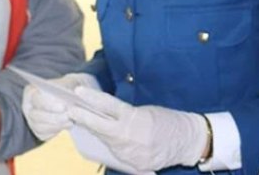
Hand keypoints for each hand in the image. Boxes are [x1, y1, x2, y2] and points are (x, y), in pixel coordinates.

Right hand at [21, 73, 100, 139]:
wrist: (69, 98)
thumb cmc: (67, 88)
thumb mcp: (69, 82)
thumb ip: (69, 86)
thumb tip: (76, 92)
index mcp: (31, 92)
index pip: (36, 99)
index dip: (49, 104)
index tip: (63, 107)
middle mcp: (28, 107)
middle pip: (36, 115)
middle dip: (54, 118)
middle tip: (69, 117)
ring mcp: (32, 121)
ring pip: (40, 128)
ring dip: (56, 126)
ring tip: (71, 122)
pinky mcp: (39, 132)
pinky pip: (44, 136)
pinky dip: (56, 132)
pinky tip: (66, 126)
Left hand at [69, 87, 207, 171]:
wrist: (188, 141)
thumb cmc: (166, 121)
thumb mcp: (144, 111)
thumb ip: (123, 114)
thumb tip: (101, 112)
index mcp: (135, 119)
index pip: (108, 107)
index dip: (92, 99)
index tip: (78, 92)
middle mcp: (131, 137)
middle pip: (101, 127)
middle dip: (84, 118)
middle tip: (70, 109)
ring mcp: (132, 154)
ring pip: (106, 140)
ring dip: (94, 130)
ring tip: (82, 119)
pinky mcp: (135, 165)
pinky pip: (116, 153)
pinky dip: (110, 144)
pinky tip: (101, 136)